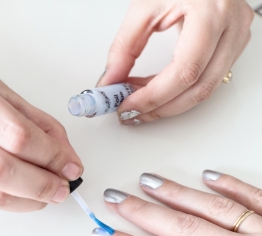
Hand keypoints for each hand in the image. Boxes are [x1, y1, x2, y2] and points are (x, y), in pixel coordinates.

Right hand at [0, 57, 82, 211]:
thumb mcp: (3, 93)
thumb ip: (39, 124)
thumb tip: (67, 157)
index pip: (16, 134)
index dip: (50, 156)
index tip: (71, 166)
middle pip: (0, 170)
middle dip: (41, 184)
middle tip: (62, 187)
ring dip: (29, 199)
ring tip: (48, 192)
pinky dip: (12, 201)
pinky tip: (25, 192)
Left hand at [98, 0, 253, 123]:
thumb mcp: (145, 5)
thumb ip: (124, 46)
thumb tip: (111, 81)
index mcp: (210, 11)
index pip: (184, 70)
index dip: (154, 96)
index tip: (128, 105)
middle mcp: (231, 25)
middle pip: (198, 87)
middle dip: (160, 107)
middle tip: (132, 111)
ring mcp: (238, 37)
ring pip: (205, 90)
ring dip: (169, 103)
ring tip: (141, 101)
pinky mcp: (235, 46)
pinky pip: (207, 81)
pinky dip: (180, 92)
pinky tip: (159, 91)